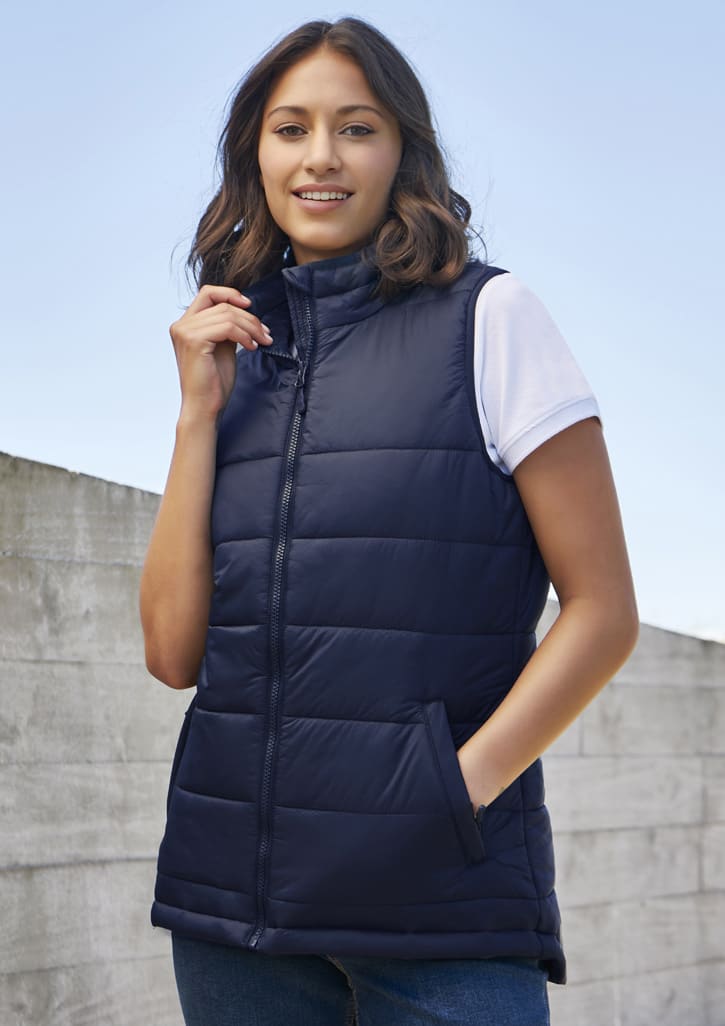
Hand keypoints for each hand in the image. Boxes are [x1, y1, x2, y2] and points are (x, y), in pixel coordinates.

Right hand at [169, 283, 273, 420]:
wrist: (205, 407)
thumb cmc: (214, 382)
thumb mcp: (222, 346)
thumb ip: (226, 327)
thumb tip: (244, 311)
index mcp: (185, 324)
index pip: (207, 293)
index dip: (231, 295)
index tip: (250, 307)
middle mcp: (181, 325)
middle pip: (222, 304)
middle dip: (249, 317)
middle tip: (265, 333)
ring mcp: (185, 332)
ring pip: (227, 314)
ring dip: (250, 327)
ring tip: (260, 342)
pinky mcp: (194, 340)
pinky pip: (227, 327)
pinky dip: (244, 335)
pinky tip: (250, 347)